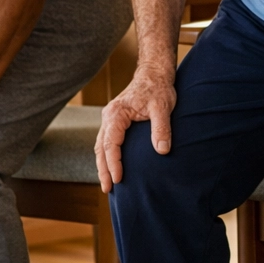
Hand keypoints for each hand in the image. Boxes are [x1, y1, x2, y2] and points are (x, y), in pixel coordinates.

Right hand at [96, 67, 176, 191]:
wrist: (154, 73)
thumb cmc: (158, 88)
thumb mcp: (163, 106)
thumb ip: (161, 128)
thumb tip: (163, 150)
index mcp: (116, 114)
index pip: (111, 144)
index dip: (113, 163)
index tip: (118, 179)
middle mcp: (109, 117)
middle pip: (101, 148)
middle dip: (103, 169)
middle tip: (108, 189)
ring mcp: (110, 119)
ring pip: (101, 145)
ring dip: (103, 164)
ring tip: (107, 184)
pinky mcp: (115, 121)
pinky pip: (106, 141)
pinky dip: (106, 156)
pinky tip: (111, 167)